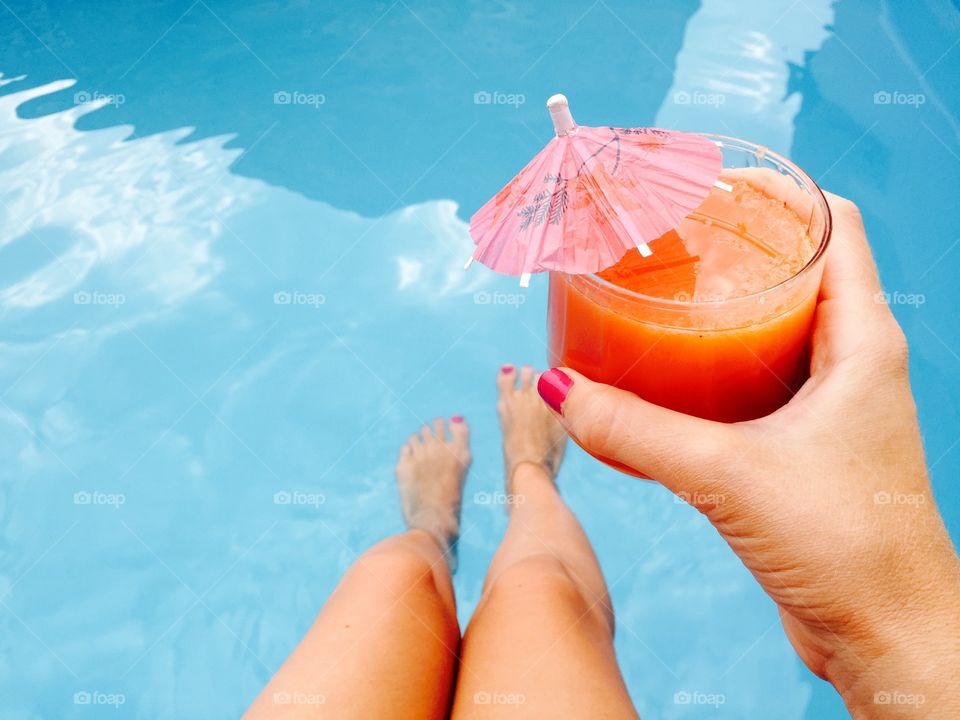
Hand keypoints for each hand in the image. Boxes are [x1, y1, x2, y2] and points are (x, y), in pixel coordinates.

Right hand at [538, 193, 959, 717]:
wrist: (887, 636)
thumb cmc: (848, 548)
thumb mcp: (728, 474)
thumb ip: (637, 432)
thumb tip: (560, 390)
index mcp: (862, 342)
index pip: (834, 225)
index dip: (777, 190)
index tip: (708, 182)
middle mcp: (851, 362)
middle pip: (794, 269)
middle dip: (732, 247)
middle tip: (664, 239)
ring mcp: (828, 406)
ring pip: (770, 329)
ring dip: (717, 310)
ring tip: (653, 296)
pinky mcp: (803, 447)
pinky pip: (752, 385)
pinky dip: (710, 370)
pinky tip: (661, 378)